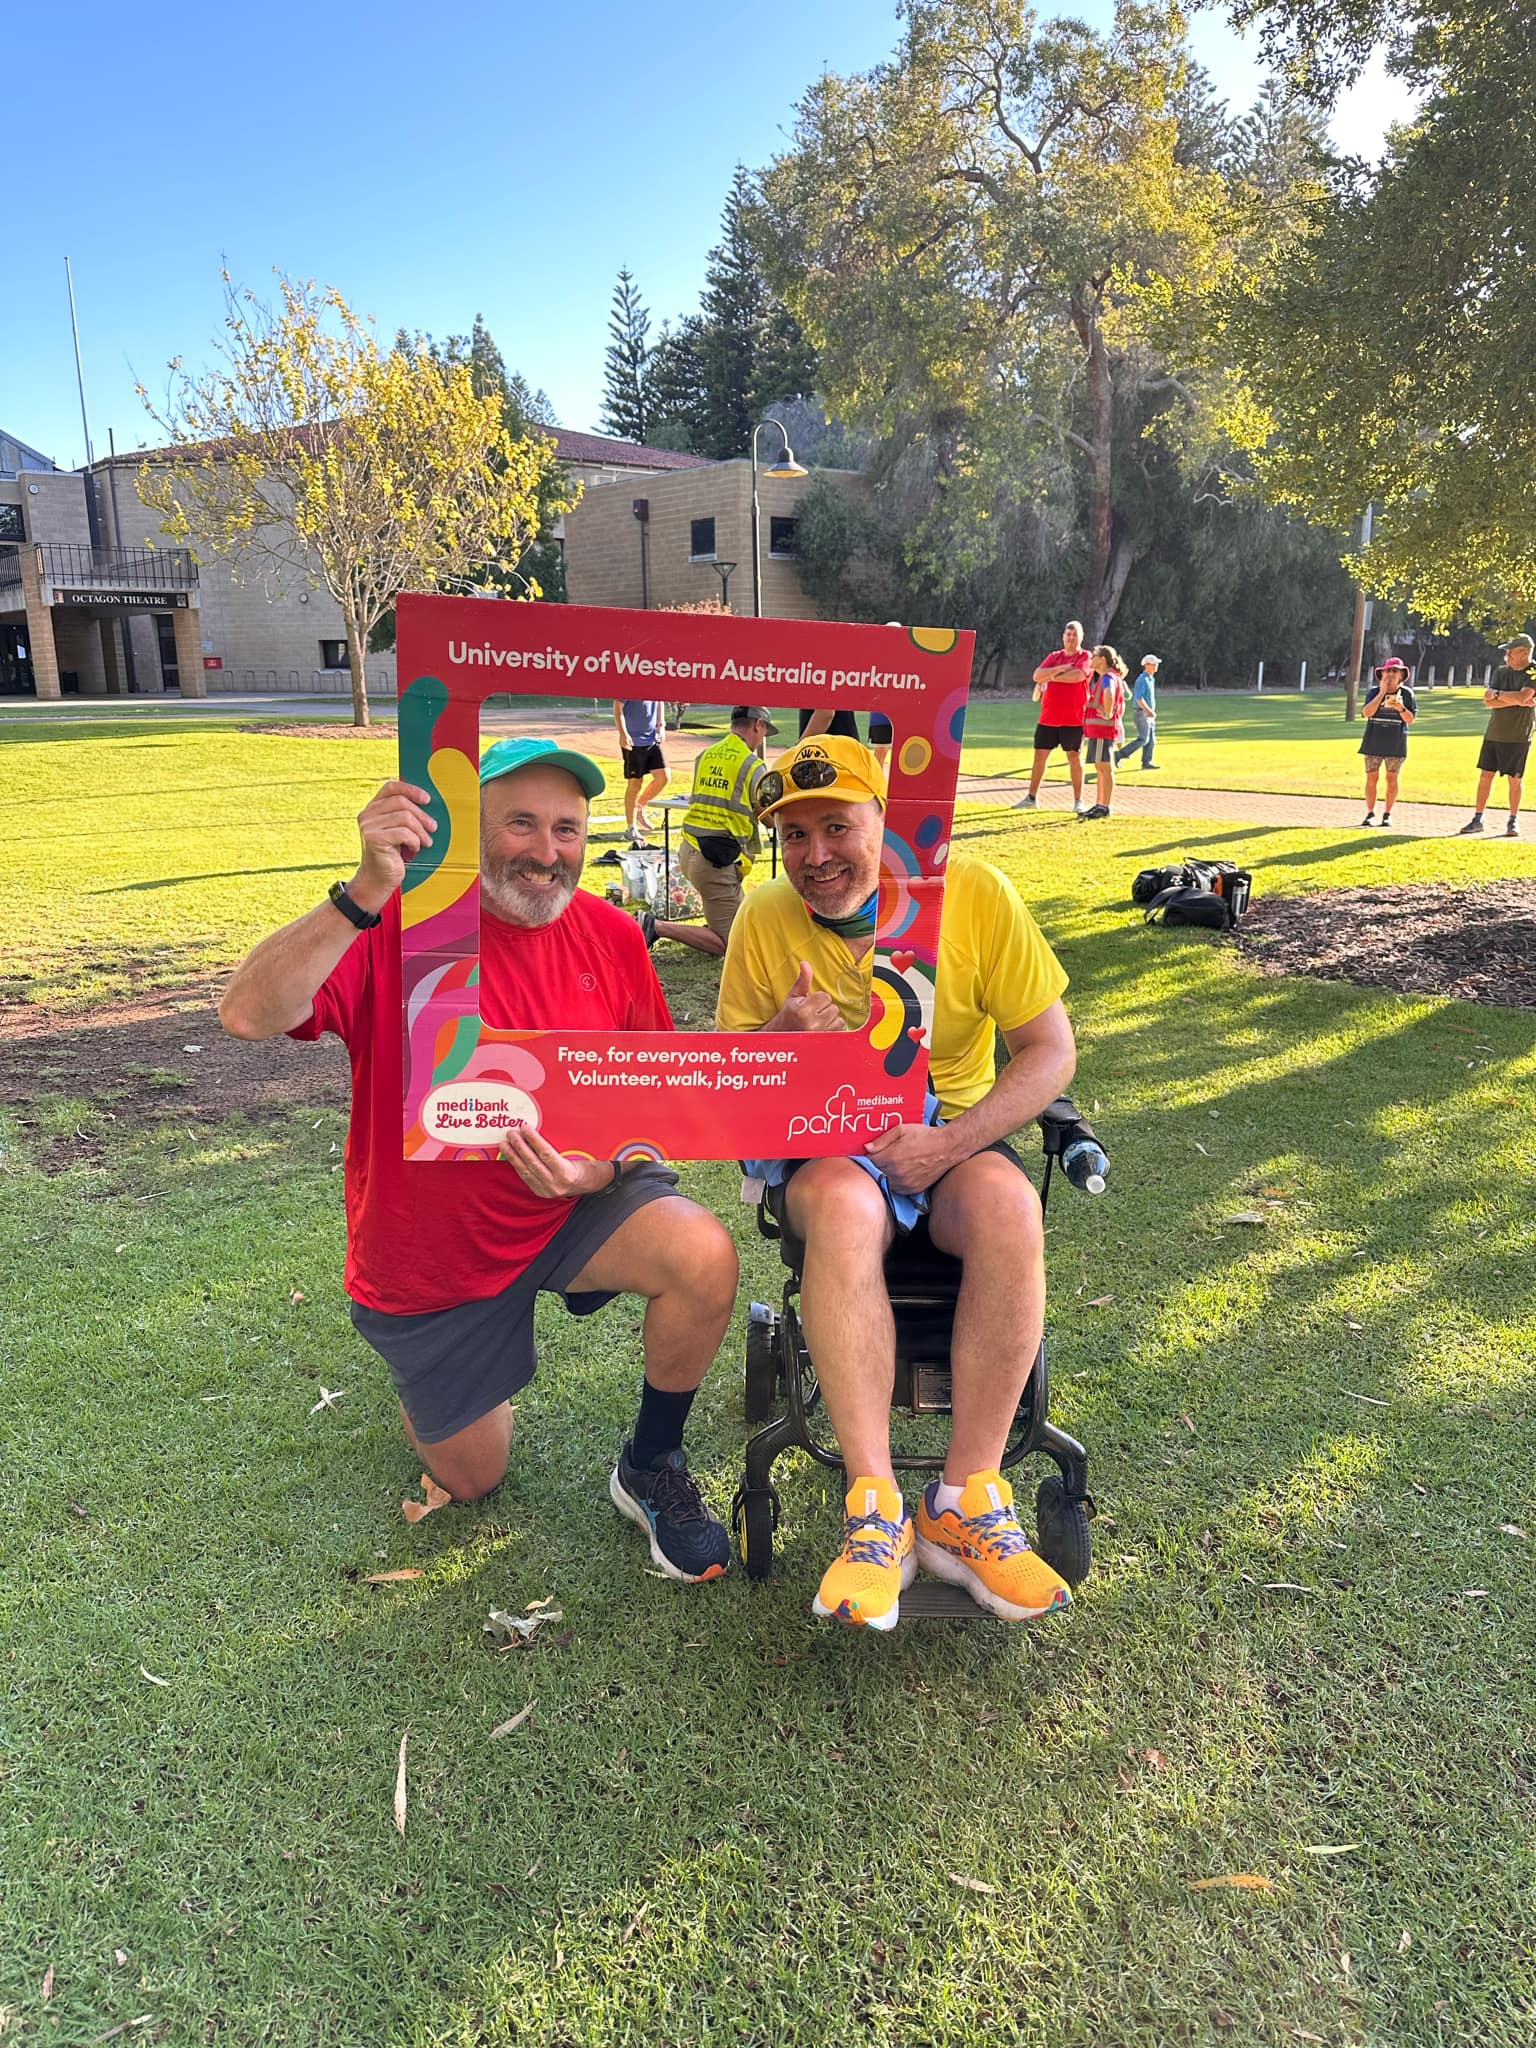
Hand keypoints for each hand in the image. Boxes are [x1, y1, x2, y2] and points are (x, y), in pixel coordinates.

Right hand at [353, 779, 435, 909]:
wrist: (378, 880)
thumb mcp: (398, 830)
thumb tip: (427, 803)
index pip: (391, 787)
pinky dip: (414, 841)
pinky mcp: (373, 838)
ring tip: (425, 842)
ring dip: (420, 831)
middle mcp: (367, 814)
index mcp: (372, 808)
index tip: (427, 799)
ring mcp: (368, 826)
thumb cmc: (392, 855)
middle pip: (401, 802)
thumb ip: (404, 815)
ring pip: (405, 817)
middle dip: (422, 815)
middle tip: (433, 828)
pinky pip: (404, 833)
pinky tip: (414, 850)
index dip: (411, 789)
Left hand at [497, 1125, 607, 1198]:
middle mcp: (555, 1184)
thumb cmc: (584, 1167)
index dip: (534, 1139)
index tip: (525, 1128)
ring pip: (525, 1171)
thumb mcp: (575, 1155)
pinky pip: (525, 1178)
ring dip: (513, 1156)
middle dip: (519, 1146)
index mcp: (566, 1173)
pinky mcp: (540, 1192)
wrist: (589, 1185)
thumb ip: (557, 1147)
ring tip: (505, 1144)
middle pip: (532, 1162)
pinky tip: (511, 1157)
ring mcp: (547, 1190)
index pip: (546, 1153)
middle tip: (511, 1134)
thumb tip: (538, 1134)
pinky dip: (517, 1166)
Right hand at [768, 960, 845, 1031]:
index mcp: (803, 1011)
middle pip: (833, 1007)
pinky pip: (840, 1027)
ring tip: (817, 1019)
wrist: (784, 1033)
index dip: (818, 998)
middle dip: (824, 1008)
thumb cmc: (790, 1013)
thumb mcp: (794, 995)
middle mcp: (812, 1023)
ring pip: (838, 1017)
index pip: (825, 997)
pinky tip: (822, 1026)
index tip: (809, 1003)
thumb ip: (803, 979)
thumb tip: (805, 963)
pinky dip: (833, 1026)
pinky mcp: (826, 1039)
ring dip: (830, 1017)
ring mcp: (820, 1033)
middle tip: (812, 1012)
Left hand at [864, 1121, 959, 1195]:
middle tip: (889, 1155)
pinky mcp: (912, 1190)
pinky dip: (896, 1181)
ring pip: (886, 1181)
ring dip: (887, 1173)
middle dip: (879, 1163)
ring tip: (897, 1163)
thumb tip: (867, 1148)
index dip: (872, 1154)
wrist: (947, 1148)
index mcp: (892, 1157)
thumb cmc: (925, 1136)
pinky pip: (897, 1188)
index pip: (870, 1160)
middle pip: (877, 1171)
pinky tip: (903, 1171)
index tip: (877, 1150)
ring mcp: (905, 1183)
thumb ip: (882, 1139)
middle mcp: (897, 1173)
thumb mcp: (901, 1129)